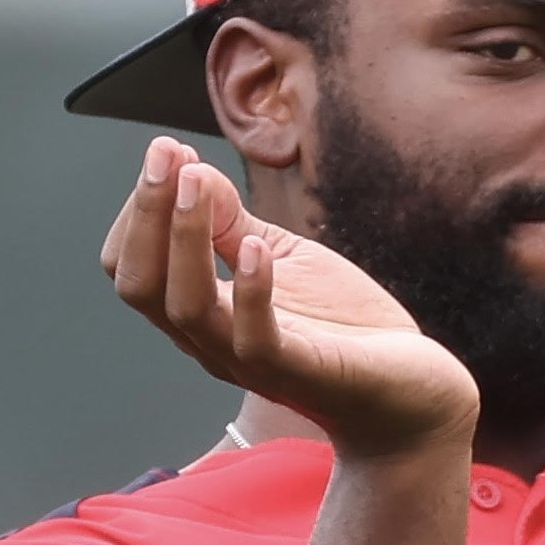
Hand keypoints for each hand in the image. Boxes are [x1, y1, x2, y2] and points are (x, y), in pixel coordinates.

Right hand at [101, 140, 478, 458]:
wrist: (413, 391)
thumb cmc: (343, 328)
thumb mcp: (282, 257)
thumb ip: (233, 223)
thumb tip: (189, 168)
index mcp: (201, 312)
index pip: (131, 267)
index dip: (138, 210)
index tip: (167, 153)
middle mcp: (211, 342)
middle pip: (141, 287)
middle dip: (146, 214)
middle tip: (167, 155)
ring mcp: (250, 362)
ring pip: (187, 309)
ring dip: (185, 238)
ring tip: (200, 181)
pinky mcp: (300, 373)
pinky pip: (255, 341)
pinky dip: (250, 290)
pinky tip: (257, 248)